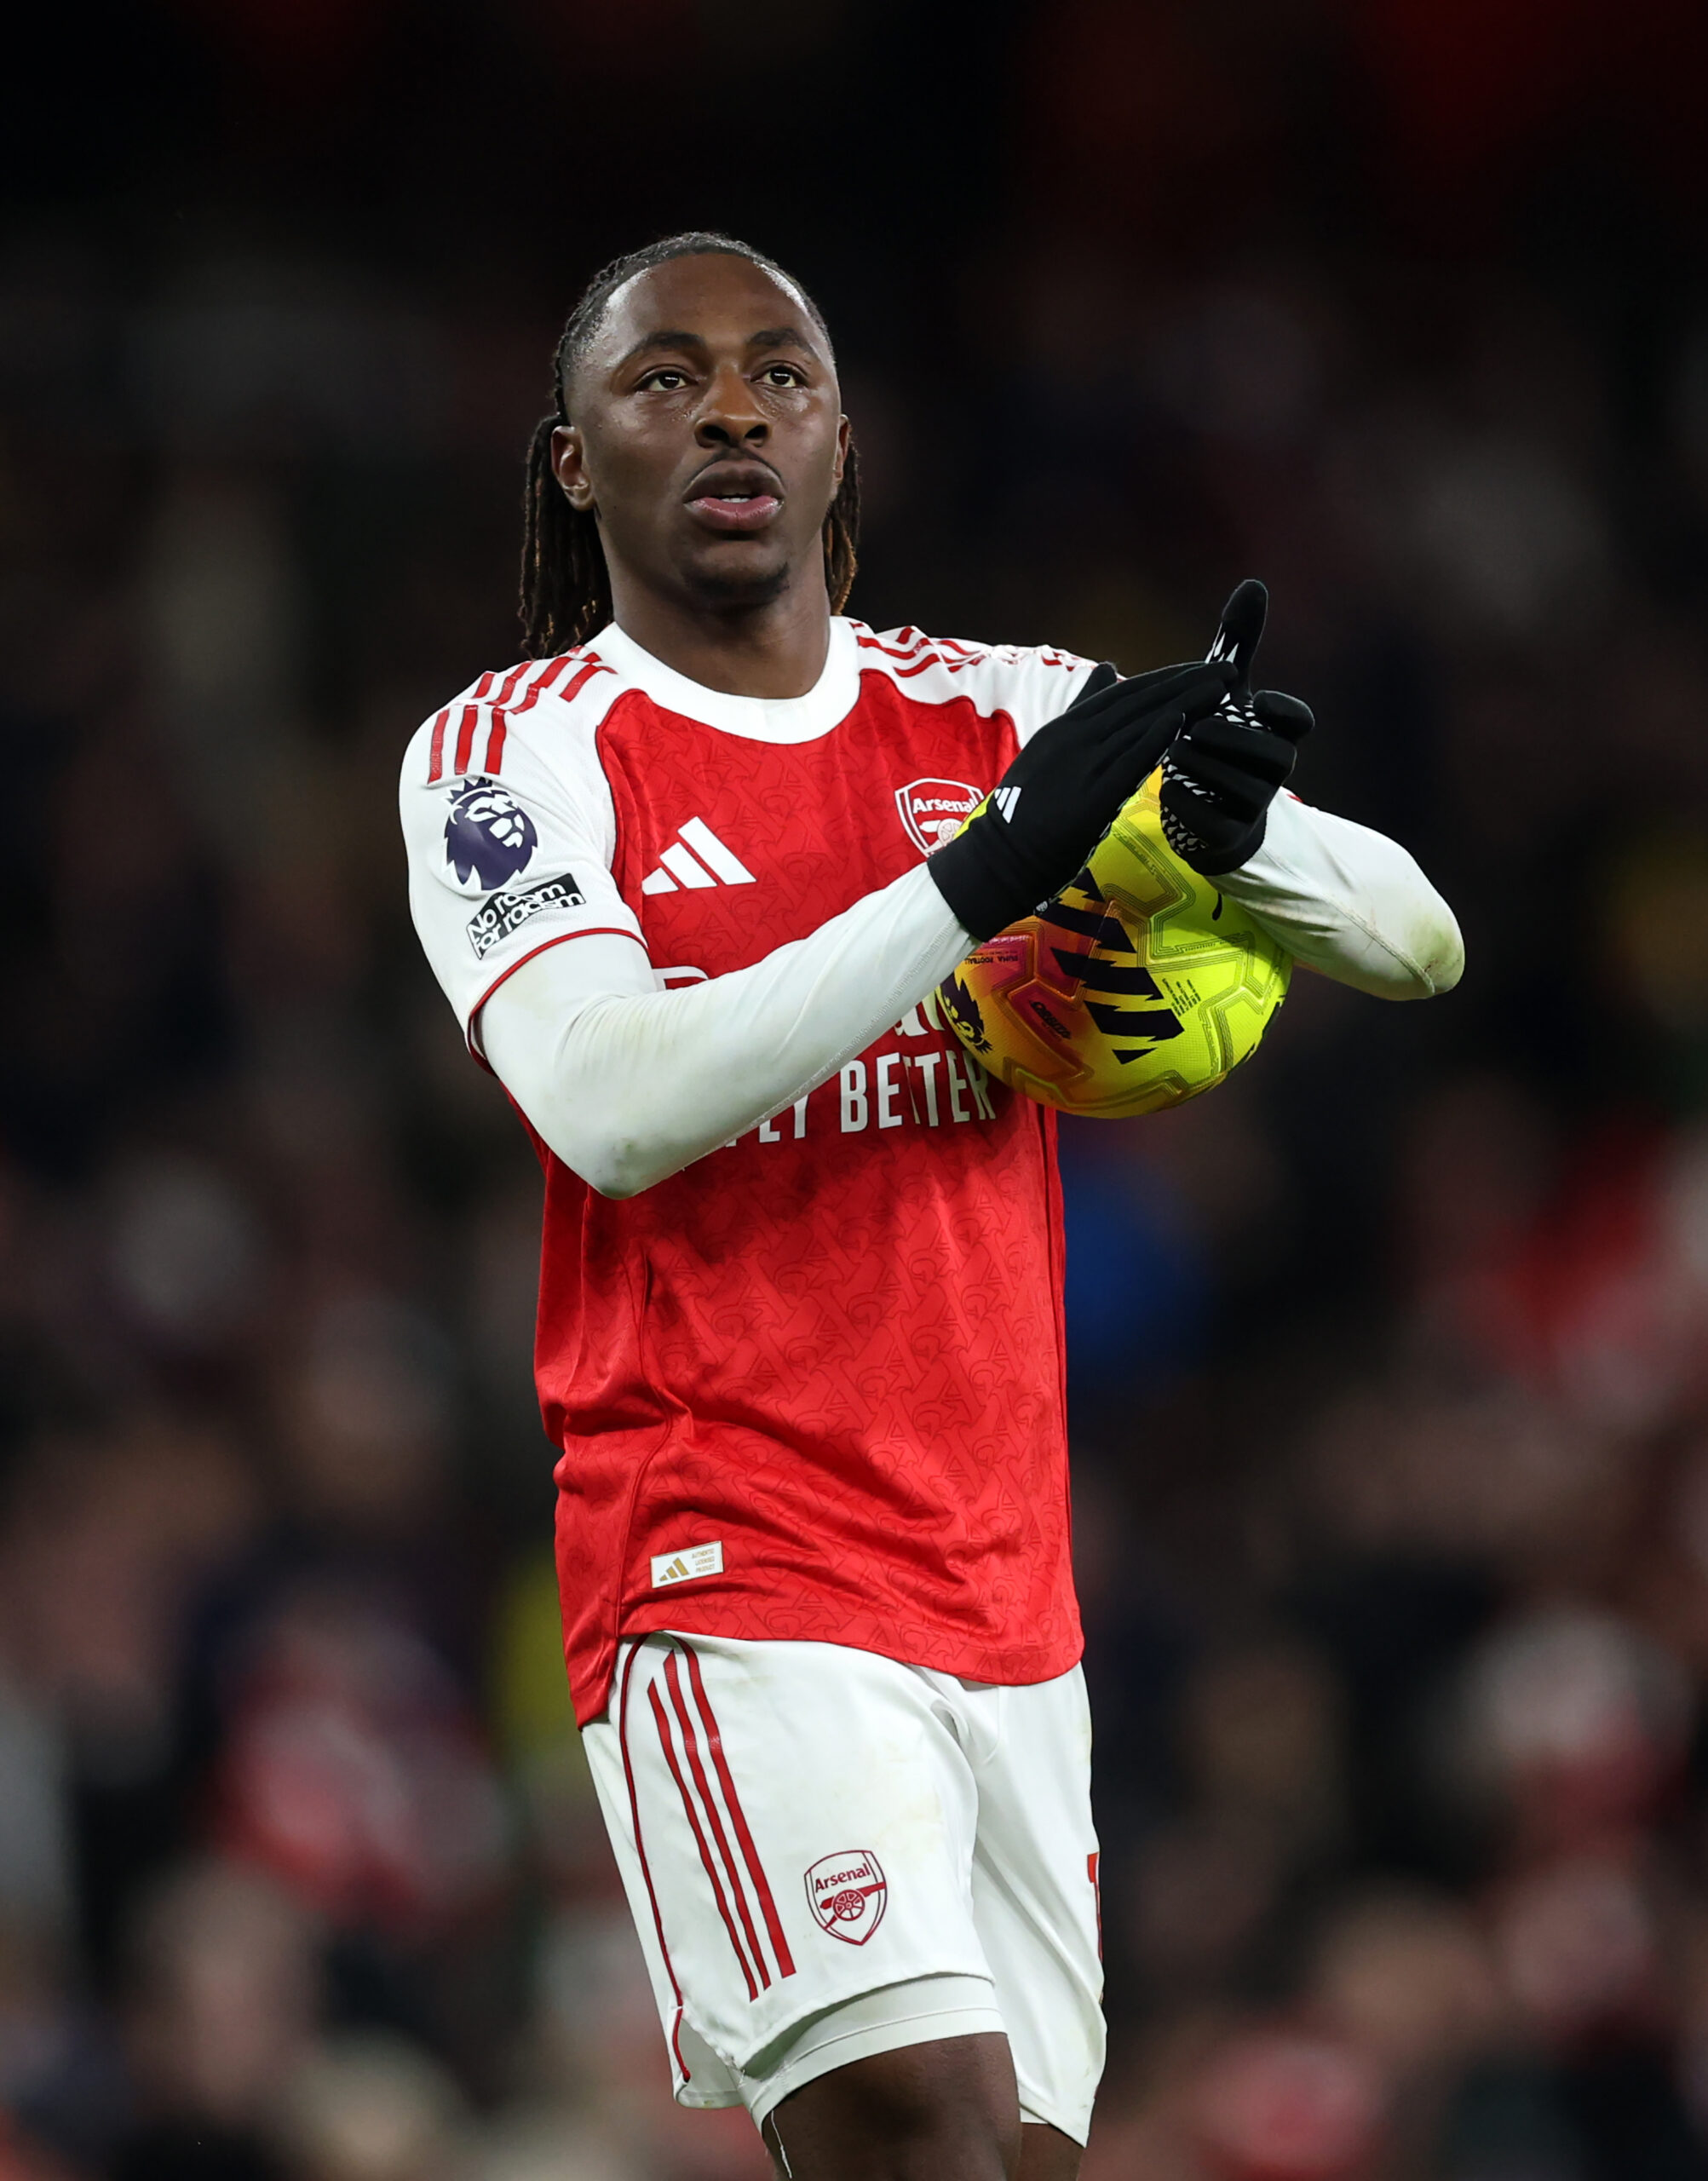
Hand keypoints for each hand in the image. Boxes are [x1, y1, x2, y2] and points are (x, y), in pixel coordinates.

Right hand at [928, 656, 1235, 940]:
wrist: (997, 862)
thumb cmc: (1022, 816)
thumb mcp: (1048, 752)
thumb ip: (1080, 713)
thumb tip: (1108, 669)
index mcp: (1063, 729)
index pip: (1123, 693)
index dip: (1166, 678)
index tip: (1201, 668)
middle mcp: (1072, 739)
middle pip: (1137, 701)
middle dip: (1185, 683)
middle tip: (1227, 671)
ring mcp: (1079, 767)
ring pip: (1139, 725)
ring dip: (1185, 703)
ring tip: (1224, 689)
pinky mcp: (1089, 799)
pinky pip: (1127, 762)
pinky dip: (1156, 738)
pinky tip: (1184, 721)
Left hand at [1159, 579, 1313, 875]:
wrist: (1207, 804)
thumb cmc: (1219, 735)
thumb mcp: (1225, 688)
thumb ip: (1239, 641)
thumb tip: (1253, 583)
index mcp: (1277, 731)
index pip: (1300, 720)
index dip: (1285, 710)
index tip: (1256, 697)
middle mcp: (1275, 769)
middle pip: (1273, 755)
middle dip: (1234, 739)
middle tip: (1196, 727)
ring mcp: (1255, 805)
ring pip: (1244, 789)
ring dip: (1208, 768)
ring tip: (1174, 751)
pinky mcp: (1229, 834)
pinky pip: (1217, 822)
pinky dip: (1192, 805)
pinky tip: (1166, 787)